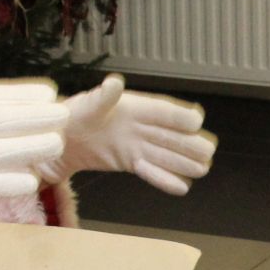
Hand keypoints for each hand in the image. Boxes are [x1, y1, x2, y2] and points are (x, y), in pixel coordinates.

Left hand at [37, 76, 215, 194]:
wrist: (61, 138)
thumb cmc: (74, 115)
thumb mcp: (88, 105)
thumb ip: (104, 97)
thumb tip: (114, 83)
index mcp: (134, 107)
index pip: (162, 111)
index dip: (179, 116)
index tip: (197, 121)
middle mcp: (140, 126)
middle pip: (170, 136)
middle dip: (189, 143)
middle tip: (208, 151)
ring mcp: (137, 145)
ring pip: (165, 155)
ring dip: (183, 162)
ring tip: (203, 169)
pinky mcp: (130, 162)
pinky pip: (151, 171)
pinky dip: (164, 179)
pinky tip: (182, 187)